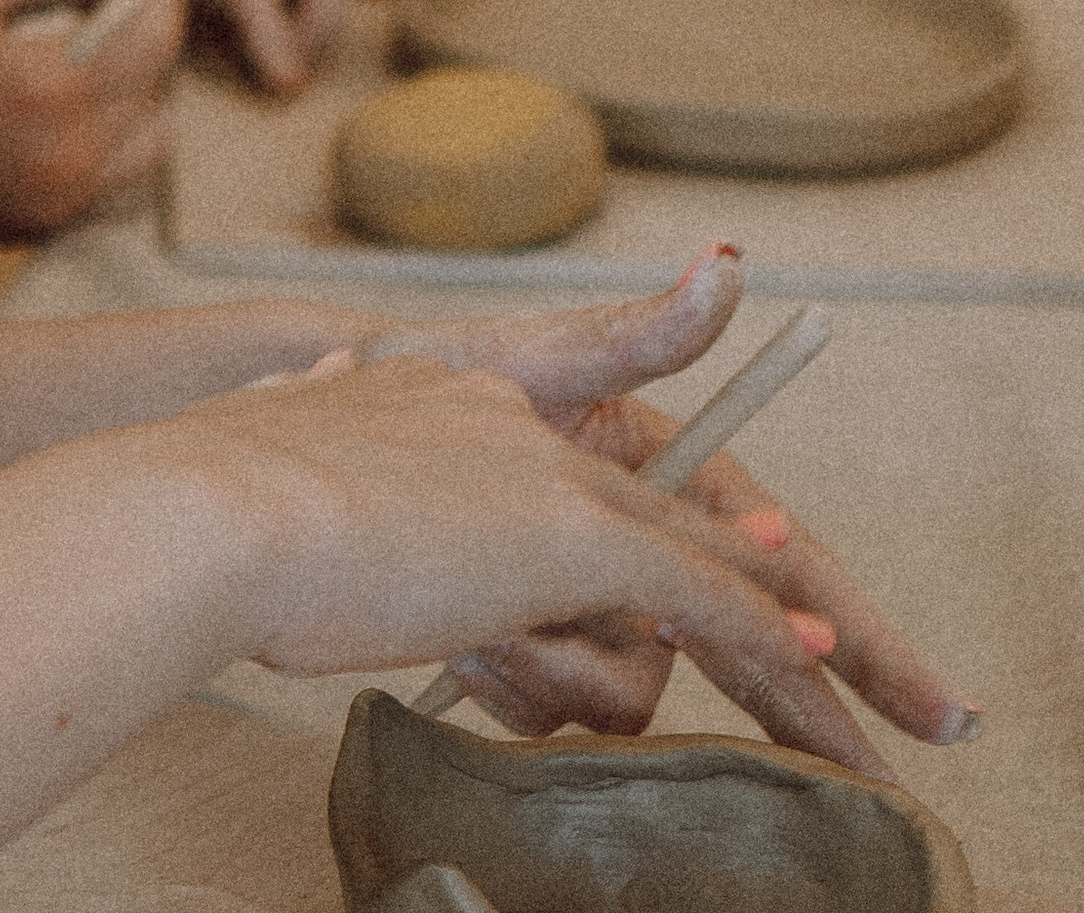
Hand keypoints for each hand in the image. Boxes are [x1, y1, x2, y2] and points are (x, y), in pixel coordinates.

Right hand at [0, 0, 187, 248]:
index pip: (157, 35)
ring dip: (137, 96)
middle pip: (164, 90)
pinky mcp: (46, 233)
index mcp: (47, 89)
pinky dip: (112, 140)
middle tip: (108, 8)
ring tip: (82, 60)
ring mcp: (59, 205)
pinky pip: (118, 180)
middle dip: (149, 43)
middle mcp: (67, 158)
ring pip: (154, 143)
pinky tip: (56, 108)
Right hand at [178, 338, 885, 766]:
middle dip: (761, 598)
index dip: (667, 510)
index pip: (585, 457)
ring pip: (658, 590)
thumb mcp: (299, 472)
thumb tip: (314, 407)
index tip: (750, 537)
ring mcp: (554, 476)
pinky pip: (704, 602)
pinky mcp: (581, 536)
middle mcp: (516, 420)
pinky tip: (825, 683)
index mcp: (445, 399)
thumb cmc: (232, 520)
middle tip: (861, 669)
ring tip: (474, 671)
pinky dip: (771, 645)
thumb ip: (341, 473)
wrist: (222, 508)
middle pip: (665, 519)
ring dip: (595, 673)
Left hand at [336, 250, 973, 752]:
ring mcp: (555, 585)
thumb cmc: (398, 400)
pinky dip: (508, 672)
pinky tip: (454, 639)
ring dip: (556, 662)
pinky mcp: (500, 631)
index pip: (772, 553)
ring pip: (620, 678)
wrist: (257, 494)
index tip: (937, 711)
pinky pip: (548, 691)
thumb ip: (640, 331)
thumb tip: (726, 259)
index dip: (854, 631)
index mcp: (636, 462)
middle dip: (746, 691)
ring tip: (480, 623)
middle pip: (705, 634)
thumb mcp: (525, 364)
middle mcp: (608, 526)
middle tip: (840, 777)